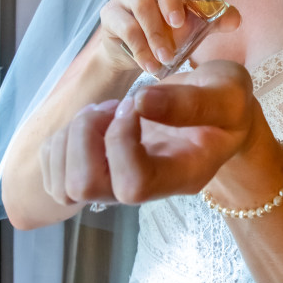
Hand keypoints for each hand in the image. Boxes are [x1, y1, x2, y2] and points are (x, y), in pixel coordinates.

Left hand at [39, 61, 263, 206]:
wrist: (220, 115)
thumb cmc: (228, 104)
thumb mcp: (228, 93)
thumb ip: (191, 102)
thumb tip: (138, 101)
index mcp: (181, 175)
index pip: (132, 184)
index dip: (120, 140)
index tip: (137, 101)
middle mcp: (146, 189)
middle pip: (84, 188)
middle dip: (85, 135)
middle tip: (112, 107)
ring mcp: (119, 186)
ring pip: (64, 185)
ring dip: (72, 137)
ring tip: (104, 112)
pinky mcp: (99, 174)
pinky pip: (54, 172)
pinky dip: (63, 139)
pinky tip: (95, 121)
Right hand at [98, 0, 239, 75]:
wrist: (137, 58)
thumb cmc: (170, 33)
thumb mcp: (197, 27)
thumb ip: (216, 20)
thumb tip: (234, 19)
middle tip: (180, 24)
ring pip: (140, 1)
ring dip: (157, 33)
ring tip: (167, 56)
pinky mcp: (110, 13)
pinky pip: (127, 27)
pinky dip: (142, 50)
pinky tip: (152, 65)